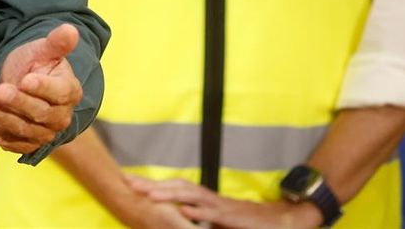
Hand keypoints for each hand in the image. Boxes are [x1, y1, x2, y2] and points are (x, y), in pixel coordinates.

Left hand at [0, 22, 82, 153]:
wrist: (22, 81)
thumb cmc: (35, 64)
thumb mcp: (42, 50)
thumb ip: (56, 42)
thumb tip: (70, 29)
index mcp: (69, 91)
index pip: (58, 92)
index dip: (43, 87)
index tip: (25, 79)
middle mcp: (60, 117)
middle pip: (39, 114)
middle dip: (17, 102)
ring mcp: (43, 133)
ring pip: (22, 130)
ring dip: (0, 117)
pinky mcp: (24, 144)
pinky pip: (7, 141)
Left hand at [127, 176, 321, 228]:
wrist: (275, 222)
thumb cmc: (242, 222)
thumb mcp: (214, 220)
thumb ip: (197, 215)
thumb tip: (178, 214)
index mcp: (201, 199)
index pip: (172, 187)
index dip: (152, 184)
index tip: (130, 180)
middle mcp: (207, 199)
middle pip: (176, 186)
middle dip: (152, 184)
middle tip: (129, 182)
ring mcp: (218, 206)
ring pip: (190, 196)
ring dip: (169, 194)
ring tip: (150, 195)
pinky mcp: (229, 217)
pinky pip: (211, 213)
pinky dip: (198, 211)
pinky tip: (185, 211)